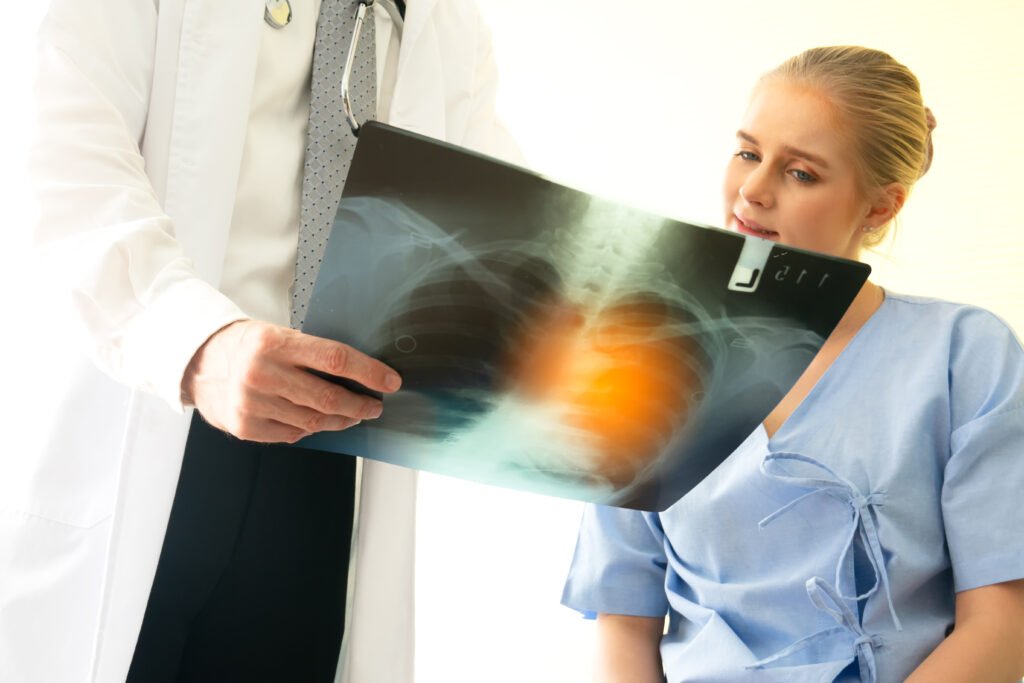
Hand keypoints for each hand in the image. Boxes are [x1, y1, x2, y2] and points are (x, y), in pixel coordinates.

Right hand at [182, 320, 401, 442]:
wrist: (198, 362)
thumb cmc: (248, 346)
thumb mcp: (278, 335)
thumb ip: (312, 354)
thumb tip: (360, 374)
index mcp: (274, 343)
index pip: (335, 358)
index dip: (369, 372)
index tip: (390, 382)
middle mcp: (262, 373)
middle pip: (328, 397)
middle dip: (360, 404)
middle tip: (374, 406)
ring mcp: (252, 403)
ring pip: (313, 420)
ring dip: (340, 419)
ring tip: (352, 414)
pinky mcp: (245, 427)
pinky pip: (293, 434)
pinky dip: (310, 429)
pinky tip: (317, 421)